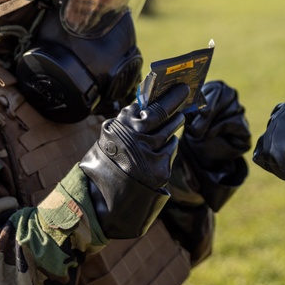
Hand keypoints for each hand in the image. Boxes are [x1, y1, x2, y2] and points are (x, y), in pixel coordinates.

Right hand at [79, 83, 189, 237]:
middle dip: (175, 101)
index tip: (177, 85)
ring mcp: (148, 154)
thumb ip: (128, 120)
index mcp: (121, 125)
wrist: (101, 199)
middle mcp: (134, 138)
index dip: (165, 93)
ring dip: (175, 123)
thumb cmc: (106, 162)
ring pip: (170, 131)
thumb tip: (148, 102)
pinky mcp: (159, 169)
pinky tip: (162, 147)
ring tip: (178, 116)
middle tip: (184, 92)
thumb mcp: (111, 136)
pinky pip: (170, 150)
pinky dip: (169, 147)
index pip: (148, 104)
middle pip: (162, 113)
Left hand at [177, 81, 251, 210]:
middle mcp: (231, 98)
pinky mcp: (245, 129)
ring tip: (199, 132)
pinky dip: (221, 128)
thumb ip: (190, 107)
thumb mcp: (190, 116)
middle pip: (227, 96)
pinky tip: (210, 134)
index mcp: (217, 89)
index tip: (201, 111)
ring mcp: (240, 112)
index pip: (219, 87)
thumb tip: (187, 102)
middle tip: (196, 127)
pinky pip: (236, 122)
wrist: (202, 151)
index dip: (210, 100)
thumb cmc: (194, 128)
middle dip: (211, 112)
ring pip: (232, 109)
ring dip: (212, 122)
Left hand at [253, 102, 284, 183]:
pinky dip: (268, 160)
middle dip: (282, 137)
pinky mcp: (264, 150)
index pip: (280, 112)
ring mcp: (269, 134)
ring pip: (267, 141)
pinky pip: (260, 155)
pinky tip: (281, 164)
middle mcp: (276, 118)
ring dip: (275, 149)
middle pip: (274, 127)